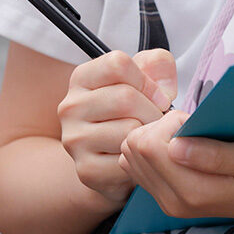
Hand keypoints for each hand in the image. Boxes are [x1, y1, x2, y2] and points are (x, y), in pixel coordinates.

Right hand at [57, 50, 175, 205]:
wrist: (110, 159)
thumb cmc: (130, 114)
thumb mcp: (143, 79)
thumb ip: (158, 65)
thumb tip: (162, 89)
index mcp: (82, 78)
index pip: (117, 64)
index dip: (147, 81)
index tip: (157, 97)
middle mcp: (70, 107)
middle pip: (126, 98)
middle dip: (153, 111)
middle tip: (156, 122)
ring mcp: (74, 140)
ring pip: (129, 129)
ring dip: (148, 135)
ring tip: (145, 138)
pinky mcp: (86, 169)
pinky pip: (128, 159)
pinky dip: (140, 159)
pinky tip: (135, 156)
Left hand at [119, 112, 233, 224]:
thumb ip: (215, 155)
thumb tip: (174, 146)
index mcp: (193, 192)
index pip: (148, 144)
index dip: (170, 122)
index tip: (199, 122)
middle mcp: (173, 201)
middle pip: (135, 148)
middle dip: (160, 127)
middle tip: (195, 127)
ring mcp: (167, 201)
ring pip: (131, 156)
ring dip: (155, 137)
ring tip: (190, 135)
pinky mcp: (166, 196)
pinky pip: (138, 165)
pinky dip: (153, 148)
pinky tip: (181, 145)